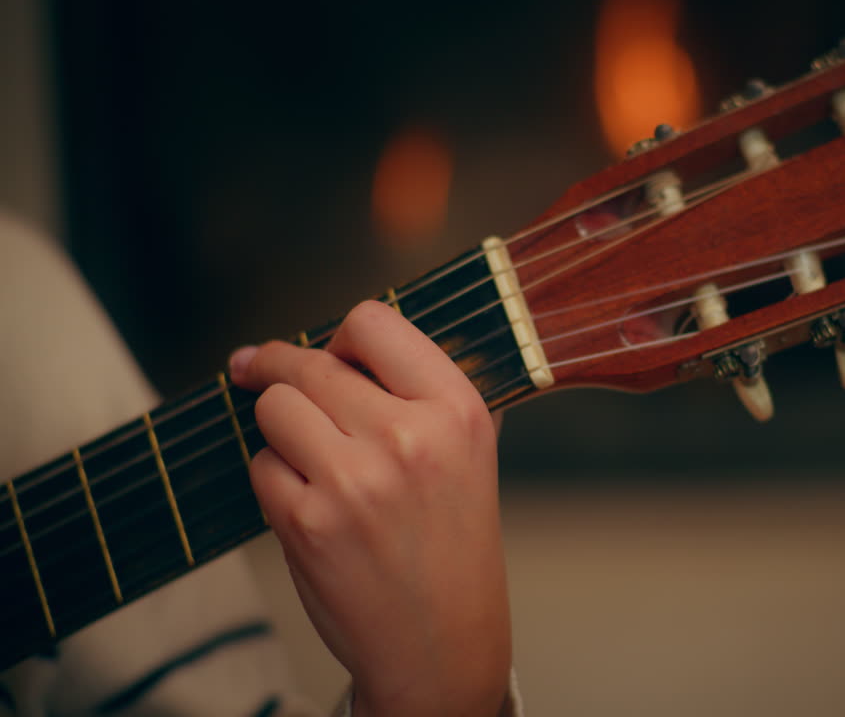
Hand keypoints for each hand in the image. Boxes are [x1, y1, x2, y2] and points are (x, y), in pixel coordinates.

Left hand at [229, 301, 509, 716]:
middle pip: (309, 364)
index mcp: (457, 410)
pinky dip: (275, 483)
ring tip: (310, 459)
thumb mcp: (469, 452)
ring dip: (280, 430)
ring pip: (274, 409)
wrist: (443, 640)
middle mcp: (410, 437)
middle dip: (278, 369)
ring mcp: (355, 480)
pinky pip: (260, 467)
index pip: (374, 322)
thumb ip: (423, 392)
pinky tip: (311, 507)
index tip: (328, 353)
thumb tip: (344, 340)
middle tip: (257, 369)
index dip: (342, 337)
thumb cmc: (453, 543)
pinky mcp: (308, 523)